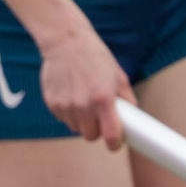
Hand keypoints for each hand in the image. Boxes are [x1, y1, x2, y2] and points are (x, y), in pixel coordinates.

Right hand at [37, 24, 134, 146]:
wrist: (66, 42)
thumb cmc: (96, 58)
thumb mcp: (118, 76)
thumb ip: (127, 99)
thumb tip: (133, 118)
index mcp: (103, 99)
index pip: (110, 135)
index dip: (114, 144)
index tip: (115, 144)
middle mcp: (82, 105)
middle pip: (90, 136)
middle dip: (97, 131)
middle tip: (100, 118)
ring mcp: (64, 105)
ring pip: (75, 128)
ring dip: (82, 122)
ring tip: (85, 102)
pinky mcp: (51, 103)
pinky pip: (63, 118)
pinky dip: (69, 113)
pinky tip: (72, 95)